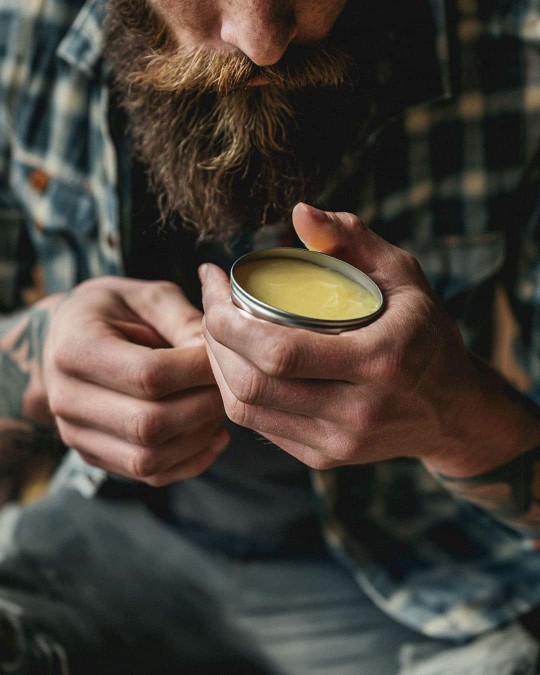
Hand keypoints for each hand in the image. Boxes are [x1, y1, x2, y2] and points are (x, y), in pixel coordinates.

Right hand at [43, 277, 227, 485]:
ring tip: (220, 410)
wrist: (67, 337)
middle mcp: (67, 398)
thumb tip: (218, 355)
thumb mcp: (147, 296)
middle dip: (202, 407)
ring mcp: (76, 434)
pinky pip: (149, 474)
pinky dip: (190, 461)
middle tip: (228, 387)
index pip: (148, 374)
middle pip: (148, 424)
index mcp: (76, 348)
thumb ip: (183, 320)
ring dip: (198, 438)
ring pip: (149, 459)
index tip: (223, 358)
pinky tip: (212, 435)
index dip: (196, 371)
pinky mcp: (94, 456)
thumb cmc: (114, 310)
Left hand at [200, 203, 538, 477]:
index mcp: (380, 361)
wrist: (452, 411)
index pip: (279, 352)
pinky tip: (234, 363)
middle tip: (210, 305)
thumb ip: (353, 239)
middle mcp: (358, 412)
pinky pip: (260, 426)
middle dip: (213, 339)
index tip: (214, 284)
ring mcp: (338, 443)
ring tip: (215, 330)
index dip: (229, 320)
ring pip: (246, 410)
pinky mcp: (324, 457)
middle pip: (252, 385)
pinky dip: (235, 392)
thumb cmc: (425, 334)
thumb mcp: (403, 276)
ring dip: (216, 367)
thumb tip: (299, 212)